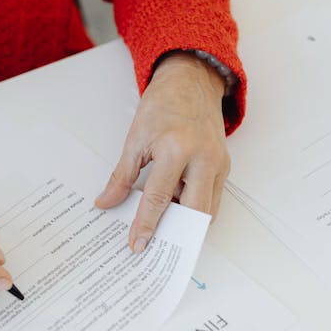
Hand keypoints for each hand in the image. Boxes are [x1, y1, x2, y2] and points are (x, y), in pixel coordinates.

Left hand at [95, 52, 230, 251]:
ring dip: (186, 224)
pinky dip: (194, 210)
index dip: (146, 224)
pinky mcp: (224, 167)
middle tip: (155, 248)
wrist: (191, 81)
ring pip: (207, 210)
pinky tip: (176, 216)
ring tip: (164, 235)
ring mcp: (218, 164)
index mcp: (177, 149)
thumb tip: (107, 202)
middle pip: (194, 212)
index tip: (137, 244)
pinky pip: (212, 199)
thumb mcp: (135, 139)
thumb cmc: (164, 105)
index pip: (159, 198)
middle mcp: (203, 158)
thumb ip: (122, 176)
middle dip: (175, 234)